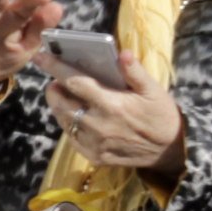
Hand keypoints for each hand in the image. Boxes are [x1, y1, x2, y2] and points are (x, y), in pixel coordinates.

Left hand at [46, 46, 187, 180]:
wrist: (170, 149)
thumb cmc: (161, 114)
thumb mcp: (153, 90)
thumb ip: (134, 71)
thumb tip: (121, 53)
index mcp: (112, 105)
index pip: (75, 82)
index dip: (55, 68)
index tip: (40, 56)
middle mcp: (98, 126)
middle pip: (61, 103)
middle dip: (54, 88)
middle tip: (57, 79)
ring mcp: (94, 144)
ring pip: (64, 120)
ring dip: (59, 106)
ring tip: (65, 95)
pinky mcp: (94, 157)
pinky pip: (71, 138)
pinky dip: (69, 124)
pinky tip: (76, 115)